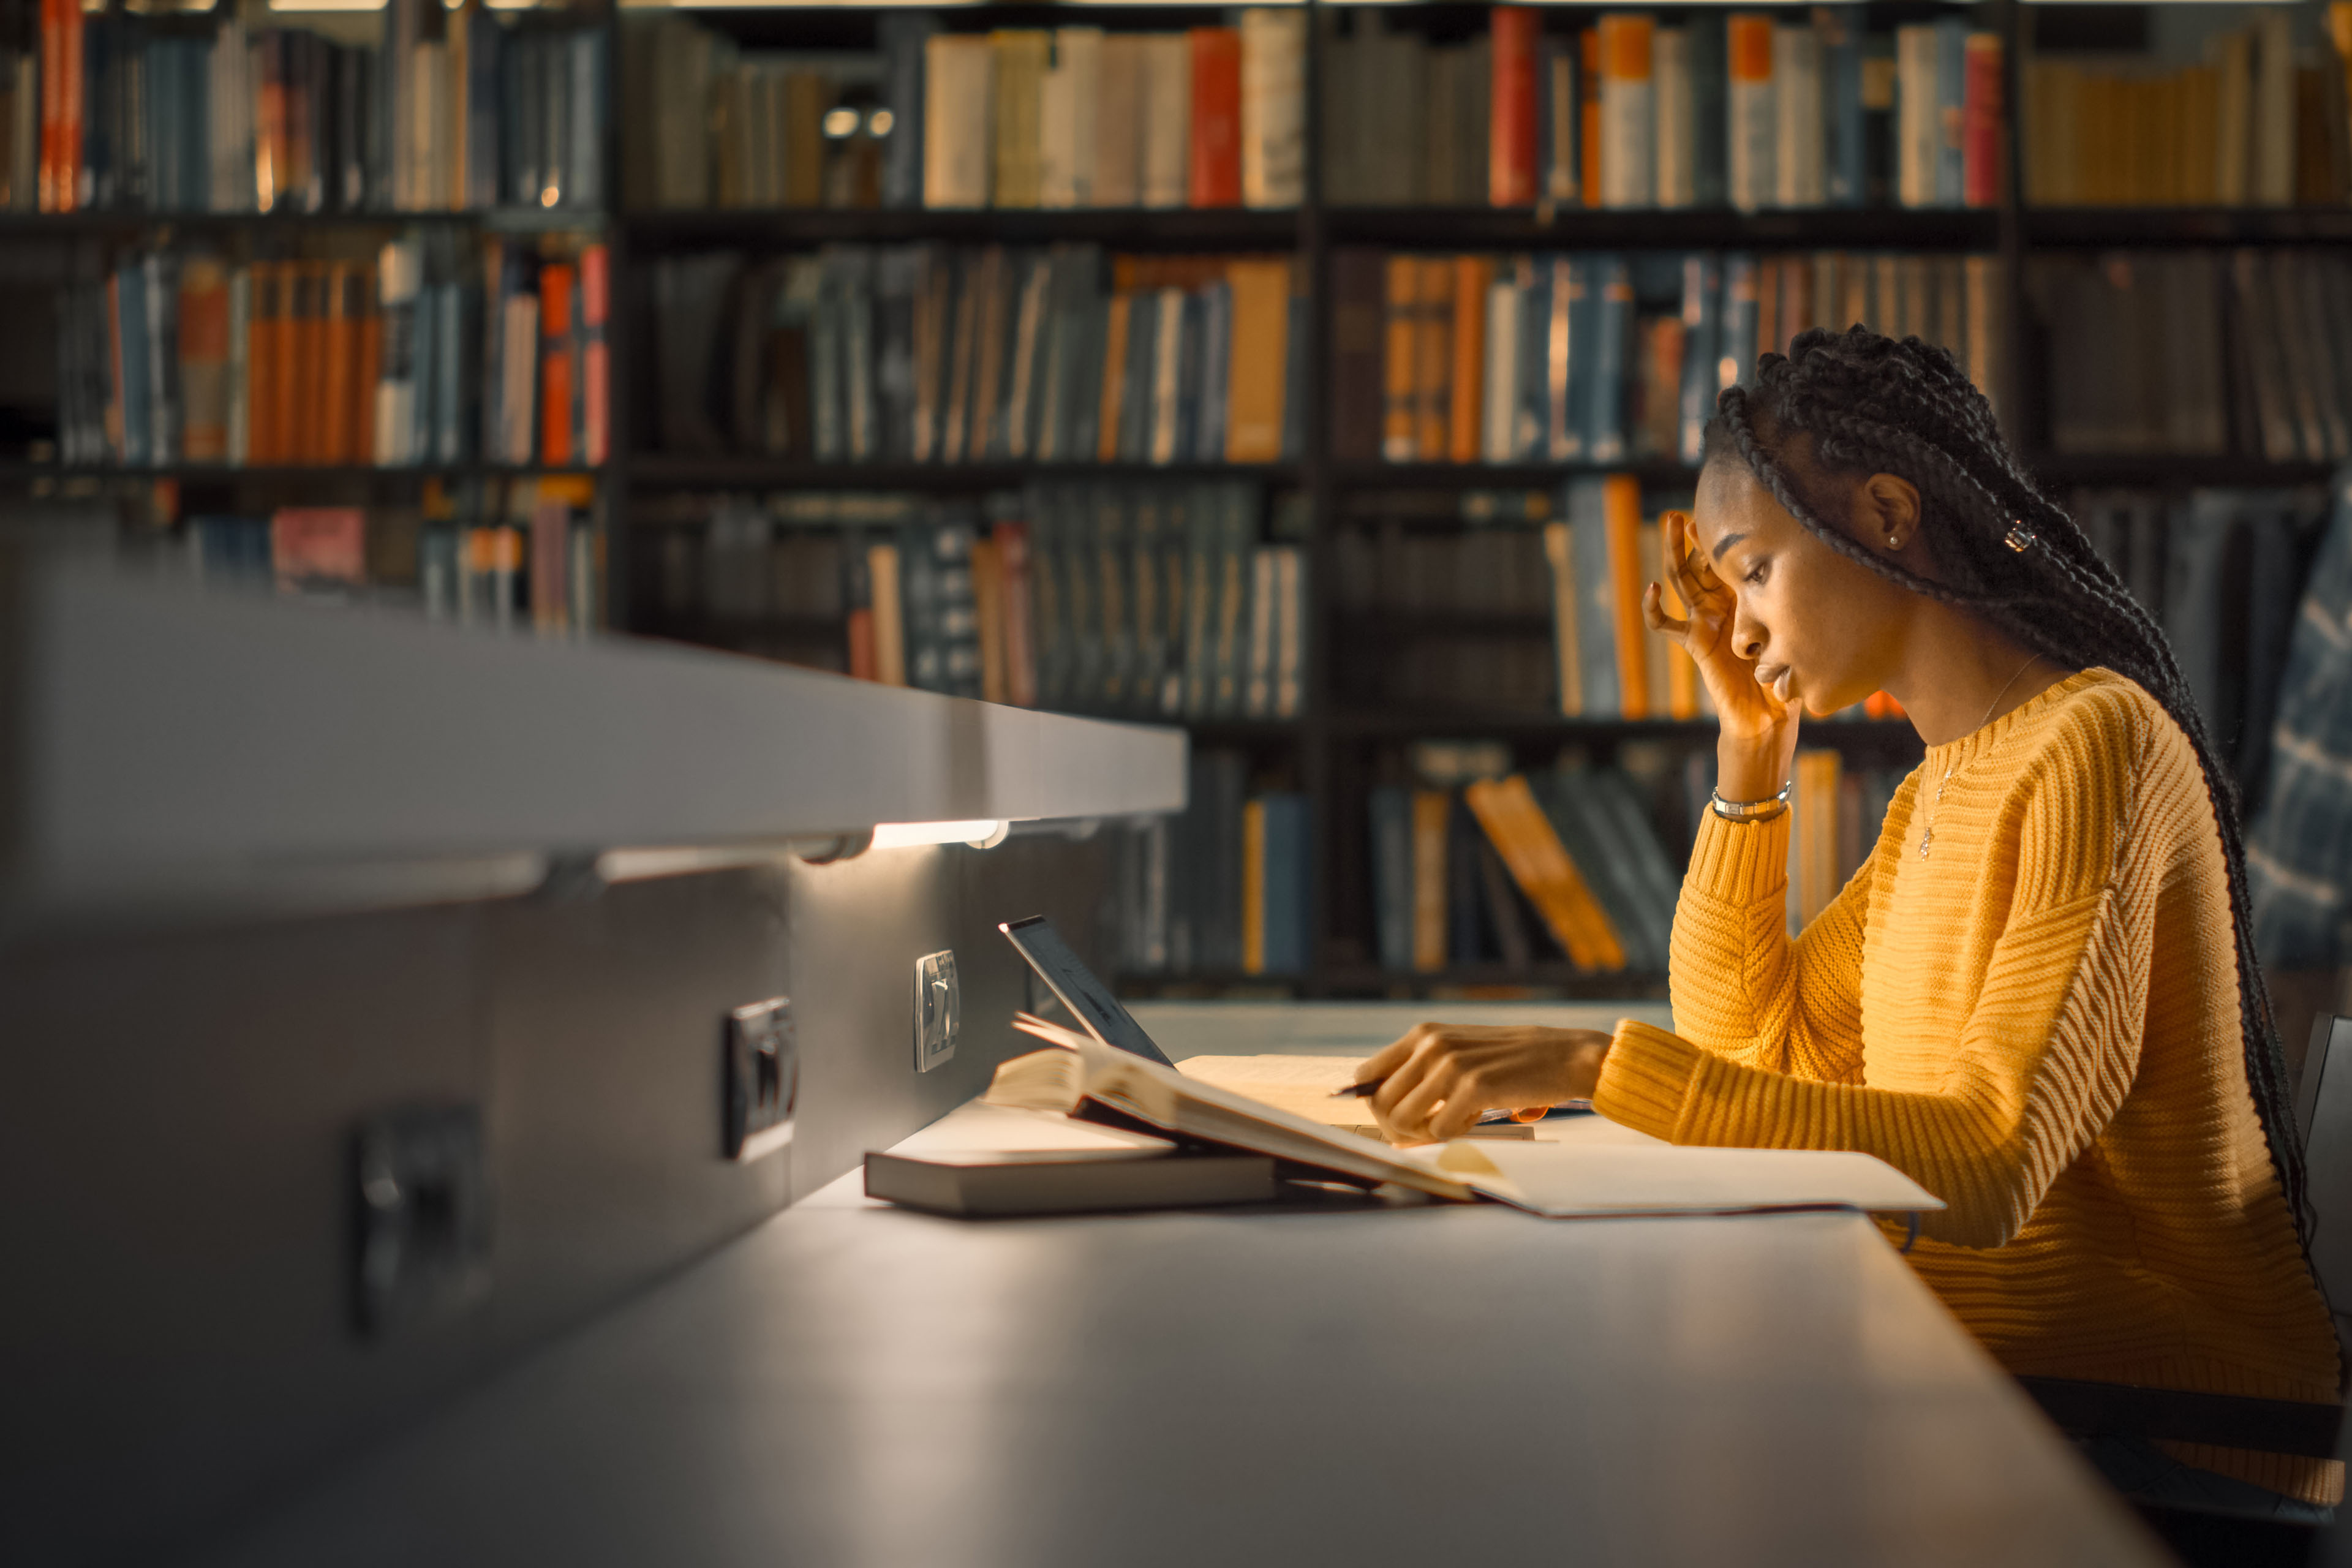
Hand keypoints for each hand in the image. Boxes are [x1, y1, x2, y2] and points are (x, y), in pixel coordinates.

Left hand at [1353, 1024, 1612, 1143]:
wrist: (1565, 1056)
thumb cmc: (1513, 1061)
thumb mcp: (1460, 1051)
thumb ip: (1425, 1071)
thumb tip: (1387, 1114)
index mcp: (1423, 1034)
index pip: (1366, 1075)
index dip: (1375, 1104)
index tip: (1397, 1119)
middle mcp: (1431, 1045)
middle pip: (1380, 1103)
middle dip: (1398, 1128)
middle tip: (1428, 1131)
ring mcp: (1450, 1064)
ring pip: (1403, 1120)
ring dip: (1425, 1133)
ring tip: (1454, 1123)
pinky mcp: (1473, 1086)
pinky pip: (1440, 1130)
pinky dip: (1456, 1135)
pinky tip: (1477, 1120)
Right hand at [1642, 510, 1792, 745]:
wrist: (1767, 714)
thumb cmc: (1787, 676)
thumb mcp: (1795, 631)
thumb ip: (1796, 606)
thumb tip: (1815, 571)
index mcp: (1744, 601)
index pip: (1727, 563)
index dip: (1719, 541)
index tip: (1720, 514)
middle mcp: (1721, 607)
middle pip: (1699, 564)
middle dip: (1689, 538)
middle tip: (1680, 513)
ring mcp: (1704, 622)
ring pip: (1681, 581)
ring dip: (1673, 553)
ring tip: (1669, 525)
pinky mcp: (1695, 643)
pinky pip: (1665, 625)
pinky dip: (1654, 608)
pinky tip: (1651, 590)